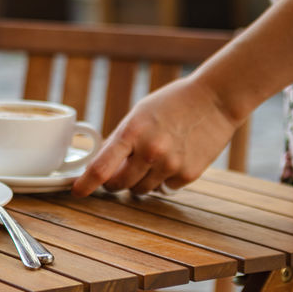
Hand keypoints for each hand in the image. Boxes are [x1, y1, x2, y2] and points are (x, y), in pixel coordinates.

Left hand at [72, 73, 239, 197]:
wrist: (215, 100)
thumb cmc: (172, 103)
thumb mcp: (140, 114)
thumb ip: (122, 140)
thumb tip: (104, 165)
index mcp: (132, 132)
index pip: (101, 167)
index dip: (86, 183)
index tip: (77, 192)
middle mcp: (149, 151)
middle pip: (120, 184)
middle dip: (115, 182)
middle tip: (118, 174)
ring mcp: (170, 165)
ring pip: (142, 189)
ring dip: (140, 181)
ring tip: (152, 160)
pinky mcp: (188, 175)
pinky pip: (166, 188)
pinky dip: (164, 180)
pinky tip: (174, 159)